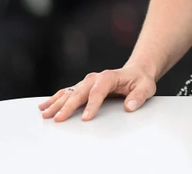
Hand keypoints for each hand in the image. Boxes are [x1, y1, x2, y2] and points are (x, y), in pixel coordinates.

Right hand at [38, 65, 156, 121]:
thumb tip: (130, 106)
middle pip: (79, 92)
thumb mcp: (146, 87)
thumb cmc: (140, 80)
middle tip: (59, 118)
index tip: (86, 118)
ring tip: (46, 113)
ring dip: (57, 103)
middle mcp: (95, 78)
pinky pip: (67, 92)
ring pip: (69, 92)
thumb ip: (139, 96)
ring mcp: (87, 82)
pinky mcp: (83, 87)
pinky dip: (55, 99)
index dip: (92, 105)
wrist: (136, 72)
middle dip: (68, 106)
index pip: (98, 91)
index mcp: (109, 77)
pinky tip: (45, 105)